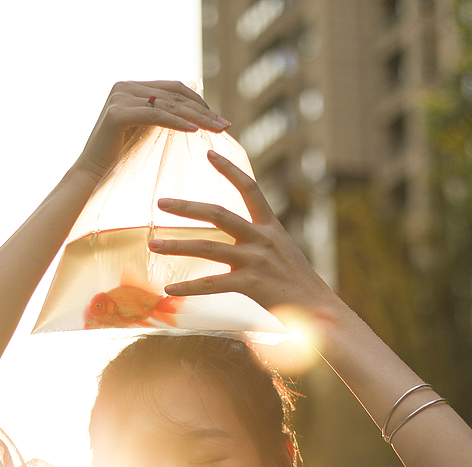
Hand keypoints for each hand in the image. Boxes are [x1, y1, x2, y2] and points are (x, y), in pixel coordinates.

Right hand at [74, 81, 230, 181]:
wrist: (91, 174)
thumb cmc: (118, 158)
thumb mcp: (144, 132)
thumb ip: (161, 117)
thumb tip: (193, 115)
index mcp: (131, 87)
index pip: (173, 88)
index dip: (198, 101)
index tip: (219, 118)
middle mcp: (124, 86)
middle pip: (173, 94)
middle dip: (202, 110)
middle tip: (225, 124)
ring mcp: (119, 97)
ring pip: (168, 104)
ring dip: (196, 116)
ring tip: (217, 129)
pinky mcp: (117, 113)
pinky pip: (156, 116)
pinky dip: (177, 122)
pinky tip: (195, 130)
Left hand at [147, 150, 338, 316]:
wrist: (318, 309)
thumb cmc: (297, 284)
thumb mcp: (283, 252)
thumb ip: (260, 240)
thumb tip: (237, 234)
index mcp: (271, 227)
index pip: (250, 188)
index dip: (229, 169)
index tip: (210, 152)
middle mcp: (262, 238)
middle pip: (218, 214)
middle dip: (187, 207)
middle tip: (161, 202)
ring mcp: (256, 260)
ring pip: (208, 247)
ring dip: (177, 246)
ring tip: (153, 245)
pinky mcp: (251, 284)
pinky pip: (212, 285)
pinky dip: (188, 288)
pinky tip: (169, 290)